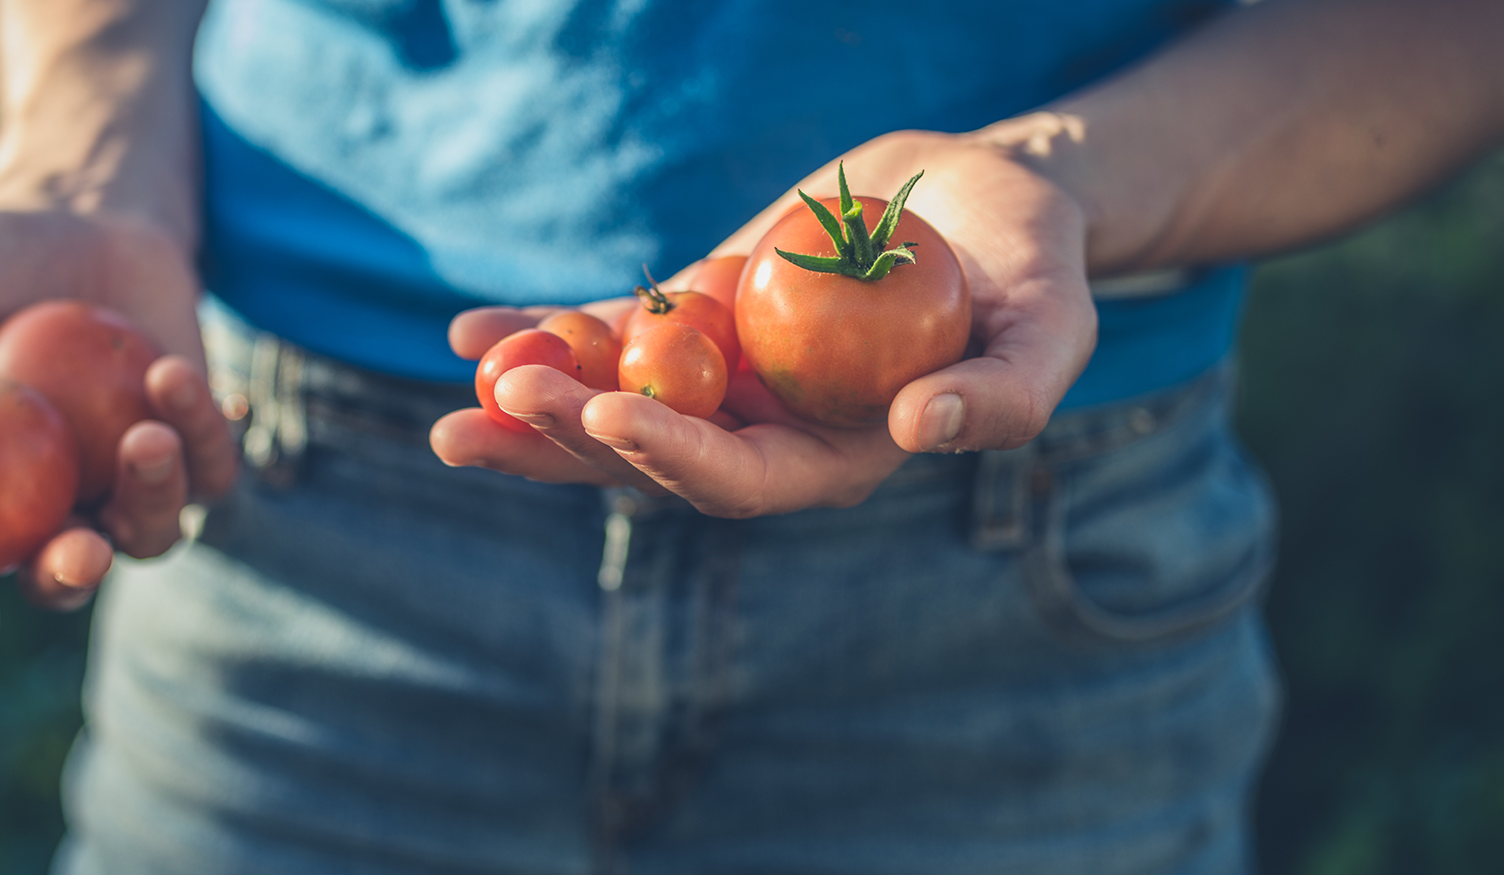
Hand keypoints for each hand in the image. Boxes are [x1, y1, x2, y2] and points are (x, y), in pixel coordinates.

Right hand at [0, 210, 237, 651]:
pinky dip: (197, 428)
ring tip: (147, 435)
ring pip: (151, 534)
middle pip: (64, 576)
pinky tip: (173, 375)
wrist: (85, 220)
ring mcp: (127, 485)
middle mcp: (53, 508)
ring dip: (152, 497)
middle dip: (71, 577)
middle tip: (80, 551)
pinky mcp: (195, 448)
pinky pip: (207, 465)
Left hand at [431, 130, 1095, 517]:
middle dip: (563, 441)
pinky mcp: (698, 317)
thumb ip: (1005, 394)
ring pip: (610, 404)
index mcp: (837, 457)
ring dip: (531, 406)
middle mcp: (766, 430)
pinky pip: (610, 333)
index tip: (608, 413)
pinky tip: (469, 333)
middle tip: (479, 416)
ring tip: (451, 400)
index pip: (742, 479)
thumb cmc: (1035, 270)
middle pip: (648, 458)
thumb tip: (923, 431)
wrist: (985, 200)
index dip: (672, 456)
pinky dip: (545, 332)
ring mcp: (723, 376)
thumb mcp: (1051, 328)